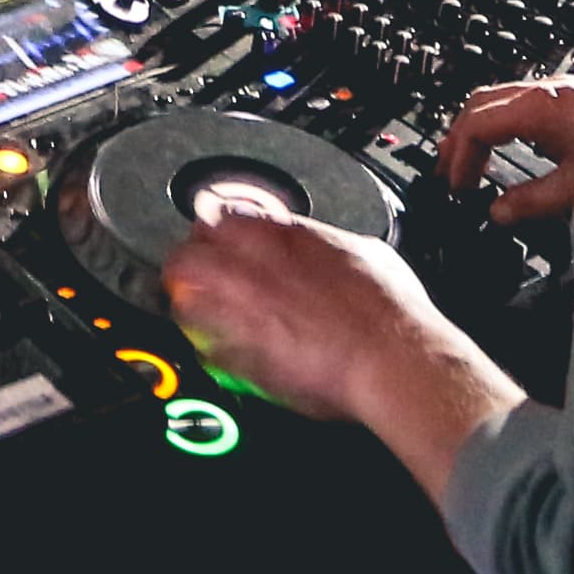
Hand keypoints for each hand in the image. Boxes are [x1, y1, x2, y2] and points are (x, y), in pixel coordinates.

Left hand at [157, 196, 442, 419]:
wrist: (392, 358)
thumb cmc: (387, 308)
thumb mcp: (360, 249)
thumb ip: (321, 244)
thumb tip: (321, 246)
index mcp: (277, 233)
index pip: (217, 214)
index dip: (218, 234)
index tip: (224, 247)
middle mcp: (248, 265)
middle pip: (184, 254)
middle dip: (192, 268)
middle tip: (209, 285)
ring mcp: (237, 311)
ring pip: (181, 299)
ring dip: (191, 307)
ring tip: (210, 320)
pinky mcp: (238, 356)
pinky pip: (201, 349)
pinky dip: (209, 351)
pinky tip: (230, 355)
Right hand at [441, 78, 573, 229]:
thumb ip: (532, 202)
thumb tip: (499, 213)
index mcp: (537, 108)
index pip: (475, 127)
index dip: (459, 160)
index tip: (458, 189)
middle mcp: (542, 90)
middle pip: (478, 106)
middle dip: (458, 142)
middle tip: (449, 175)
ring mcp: (556, 88)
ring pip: (497, 100)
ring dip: (476, 130)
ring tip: (468, 161)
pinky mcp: (570, 94)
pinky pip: (518, 102)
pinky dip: (498, 123)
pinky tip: (505, 143)